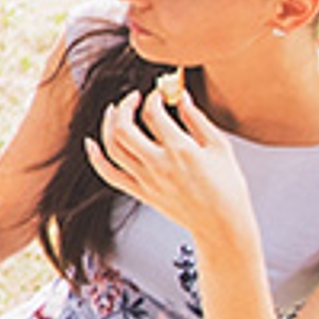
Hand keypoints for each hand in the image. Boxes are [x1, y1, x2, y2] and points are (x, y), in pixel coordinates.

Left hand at [87, 73, 254, 248]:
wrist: (221, 223)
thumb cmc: (227, 186)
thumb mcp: (219, 147)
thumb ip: (197, 119)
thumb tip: (181, 97)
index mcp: (181, 150)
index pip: (154, 114)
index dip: (153, 97)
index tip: (159, 94)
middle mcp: (158, 164)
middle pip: (124, 128)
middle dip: (125, 106)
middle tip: (134, 97)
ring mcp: (146, 180)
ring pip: (113, 148)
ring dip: (108, 125)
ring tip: (115, 111)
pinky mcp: (140, 193)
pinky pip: (109, 174)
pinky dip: (95, 158)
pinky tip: (91, 143)